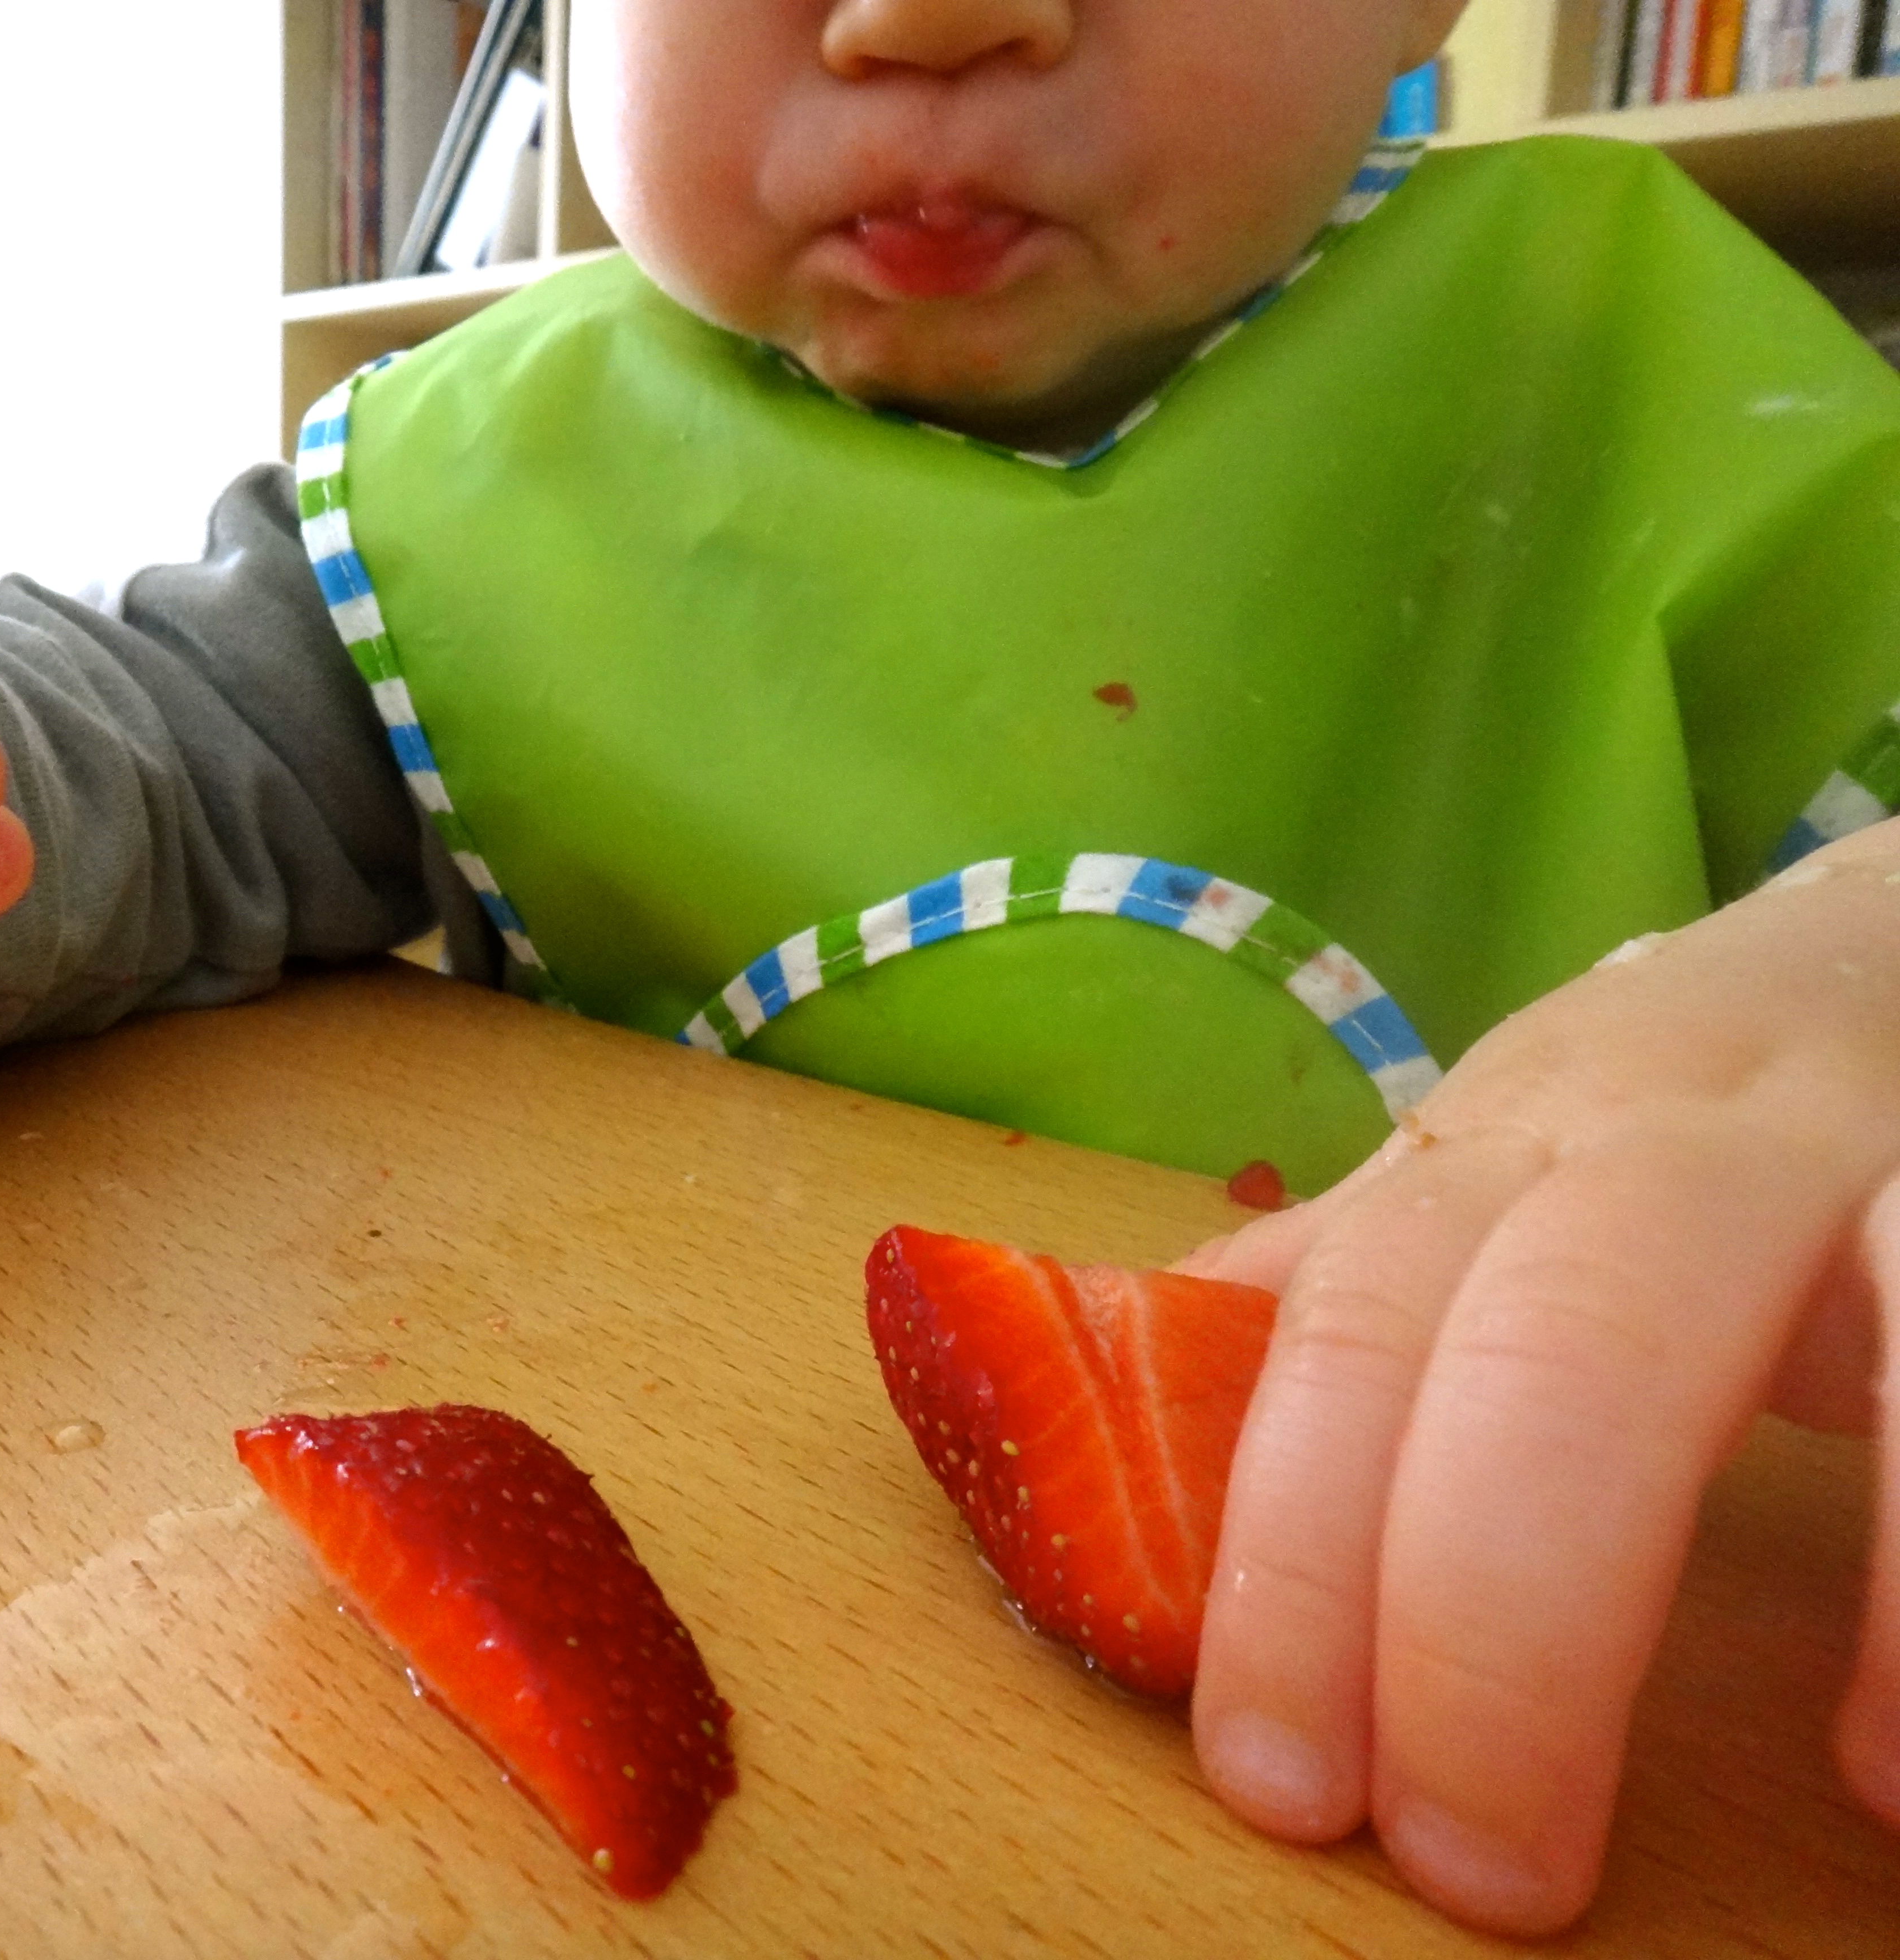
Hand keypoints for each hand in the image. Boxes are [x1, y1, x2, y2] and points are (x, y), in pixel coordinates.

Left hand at [1179, 822, 1899, 1935]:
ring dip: (1839, 1576)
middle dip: (1487, 1607)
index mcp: (1497, 1148)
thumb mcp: (1476, 1190)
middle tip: (1472, 1865)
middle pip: (1554, 1334)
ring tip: (1815, 1806)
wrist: (1883, 961)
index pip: (1348, 1326)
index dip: (1296, 1555)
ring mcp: (1864, 1150)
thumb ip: (1326, 1293)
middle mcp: (1674, 1129)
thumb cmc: (1659, 1123)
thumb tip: (1106, 1385)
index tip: (1274, 1773)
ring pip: (1860, 1313)